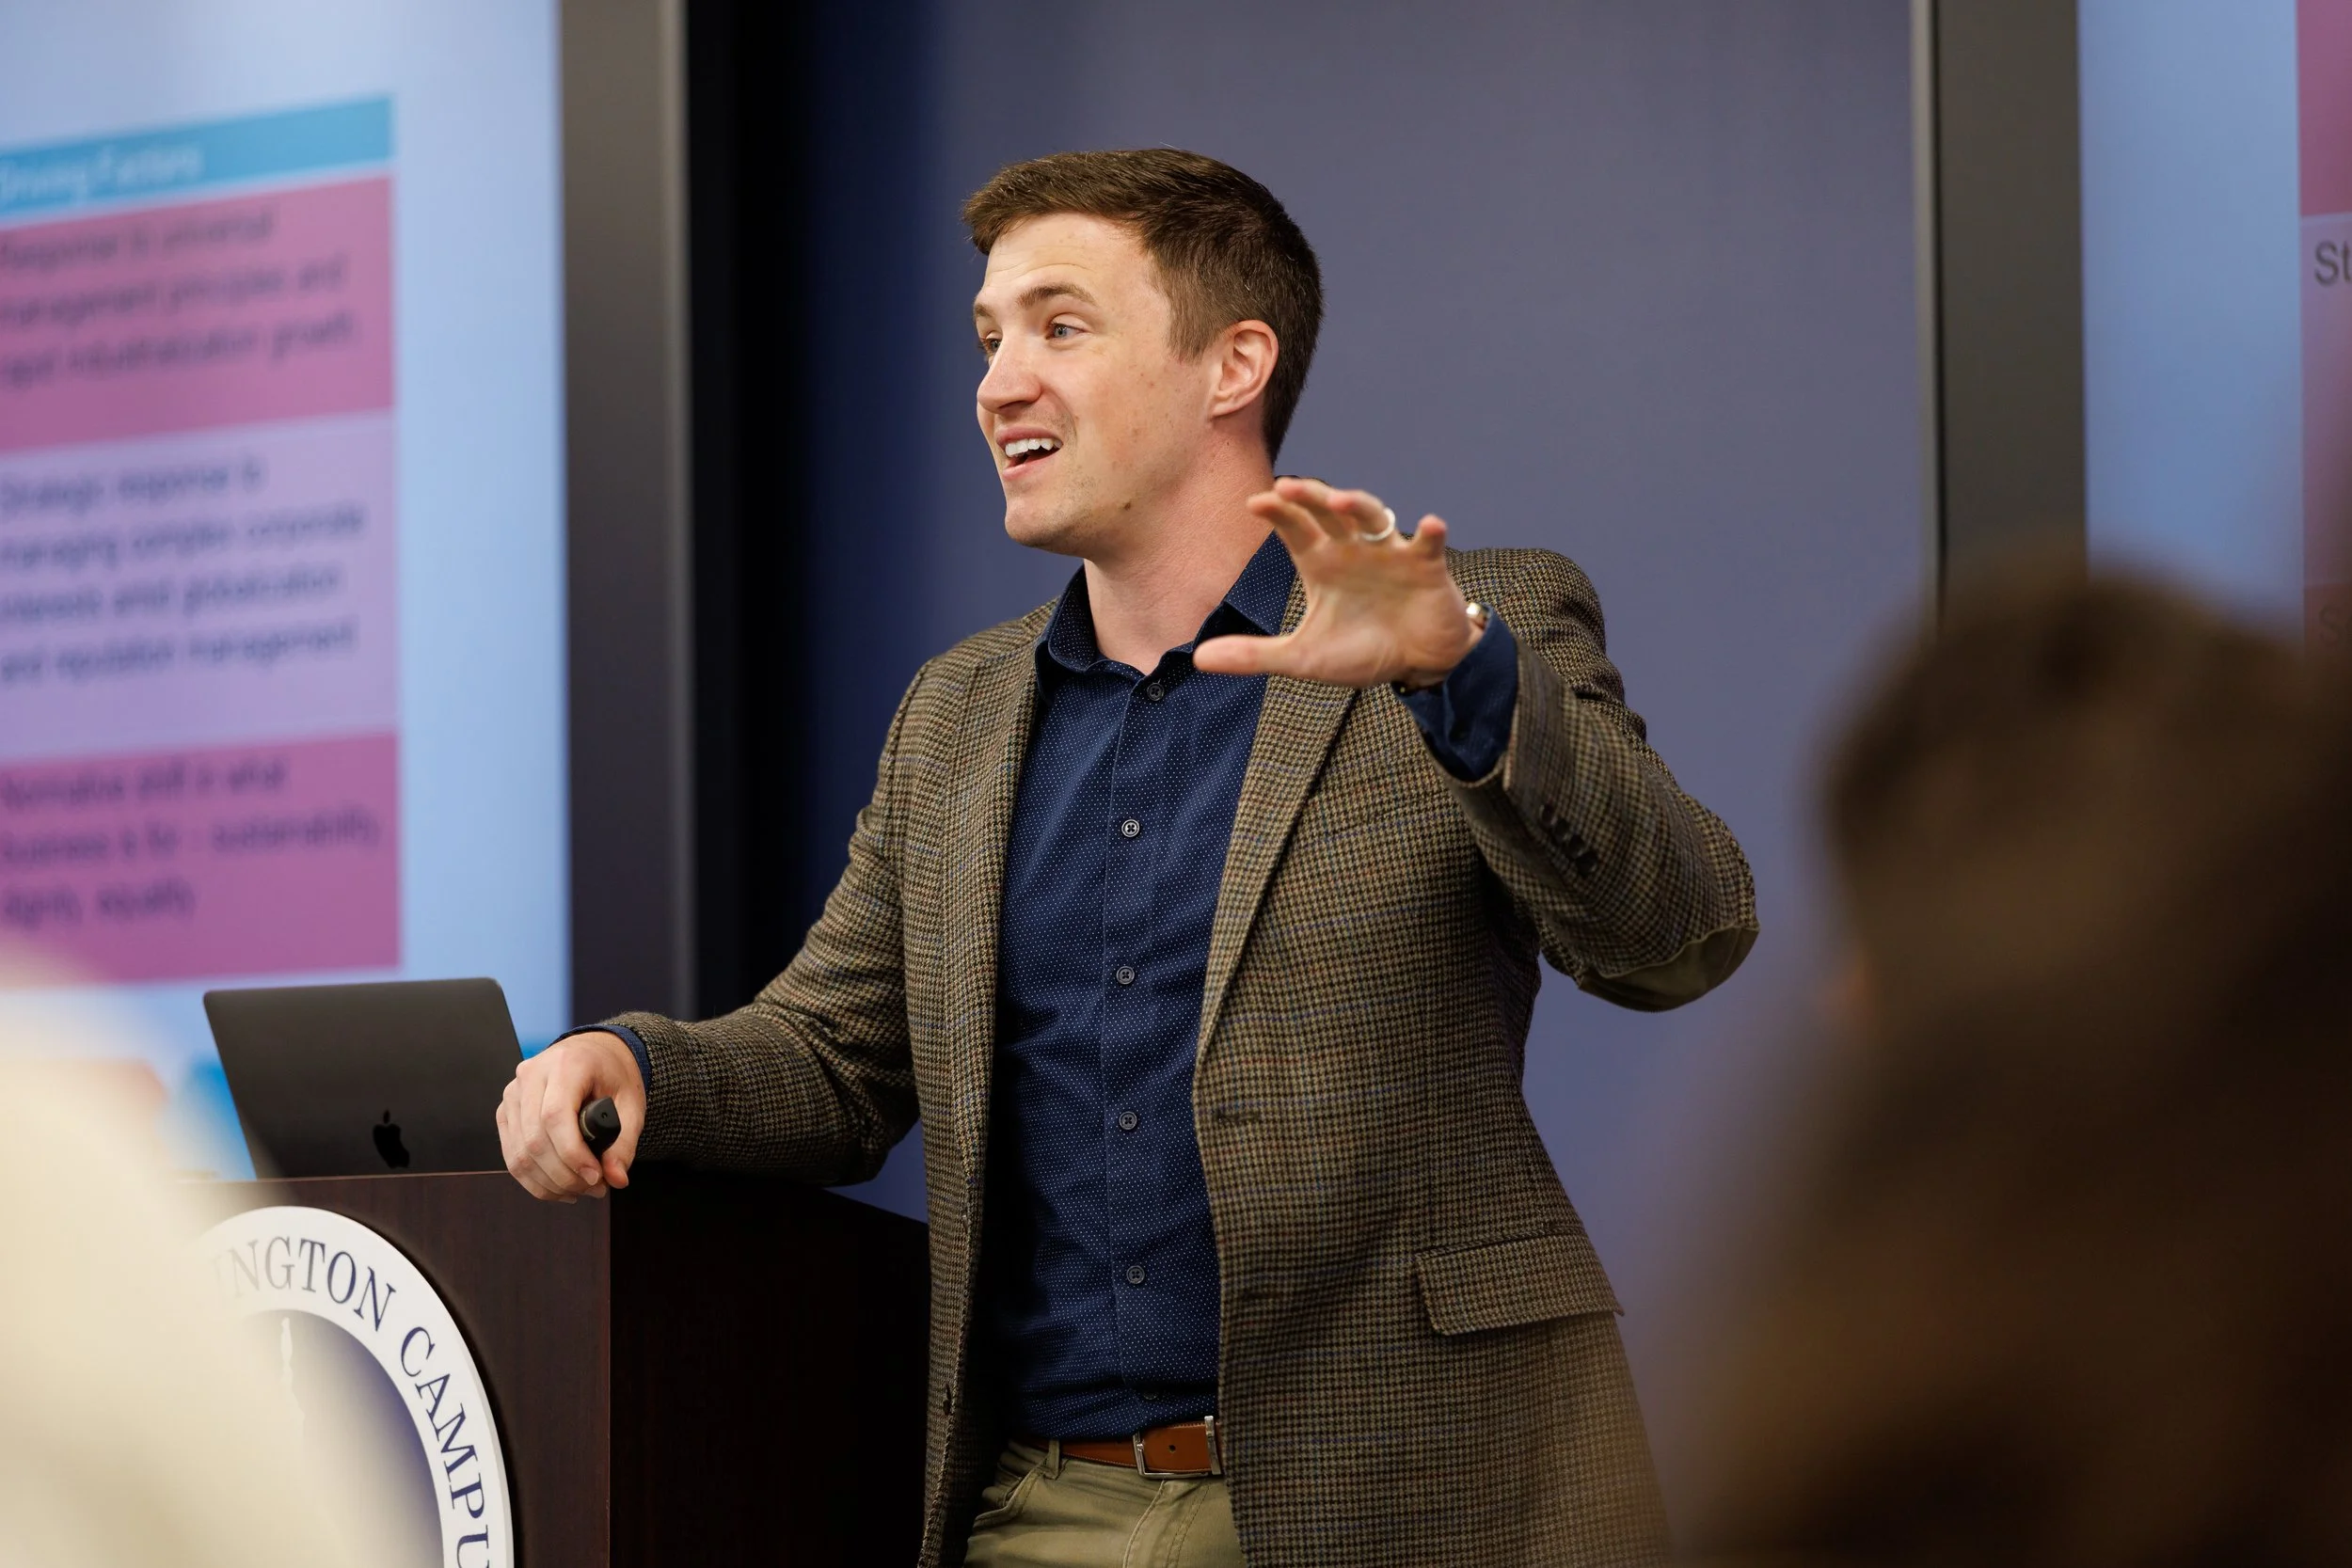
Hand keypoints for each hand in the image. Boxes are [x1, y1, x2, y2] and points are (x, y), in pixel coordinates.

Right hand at [496, 1030, 644, 1201]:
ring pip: (520, 1153)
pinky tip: (560, 1187)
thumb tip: (616, 1179)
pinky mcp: (505, 1112)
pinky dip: (535, 1179)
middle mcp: (531, 1076)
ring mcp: (513, 1094)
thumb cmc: (611, 1076)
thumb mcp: (631, 1103)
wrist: (592, 1054)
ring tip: (582, 1190)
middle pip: (535, 1140)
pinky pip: (512, 1156)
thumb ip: (624, 1142)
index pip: (555, 1116)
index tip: (595, 1176)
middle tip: (596, 1188)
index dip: (572, 1154)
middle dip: (565, 1175)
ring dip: (550, 1183)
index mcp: (566, 1064)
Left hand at [1195, 477, 1480, 688]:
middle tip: (1288, 488)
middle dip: (1311, 497)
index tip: (1254, 503)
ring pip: (1374, 518)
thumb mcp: (1303, 657)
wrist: (1416, 662)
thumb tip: (1198, 659)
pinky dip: (1430, 534)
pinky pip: (1428, 545)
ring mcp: (1390, 553)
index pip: (1294, 527)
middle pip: (1329, 512)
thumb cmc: (1362, 649)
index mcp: (1322, 562)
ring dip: (1359, 506)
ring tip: (1341, 501)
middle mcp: (1353, 548)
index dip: (1278, 512)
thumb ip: (1255, 655)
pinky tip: (1428, 524)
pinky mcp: (1426, 567)